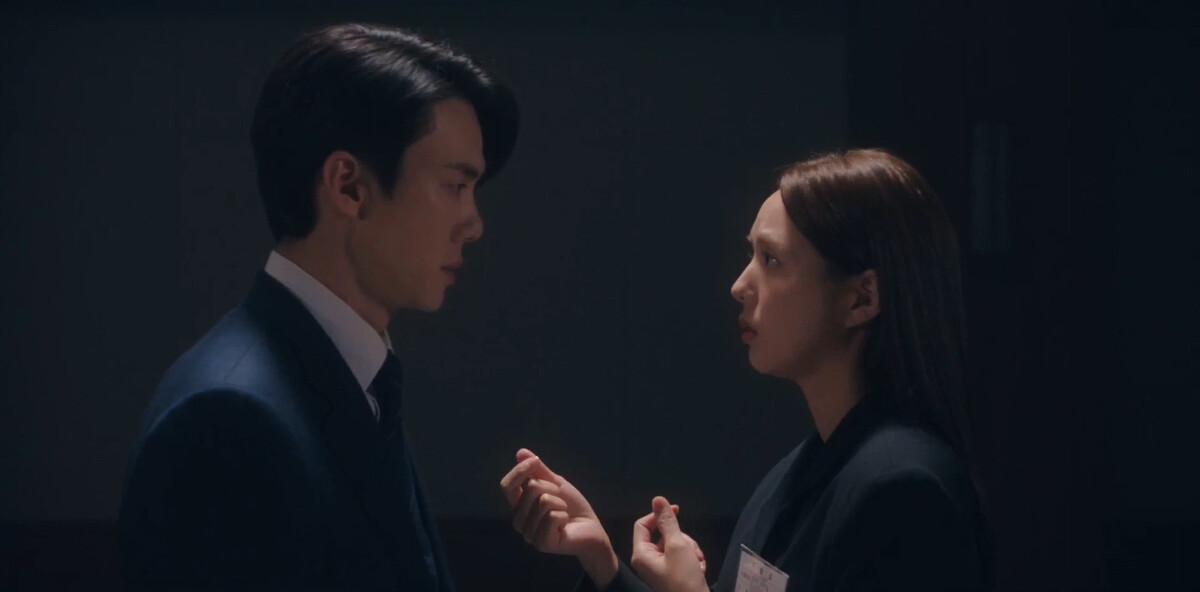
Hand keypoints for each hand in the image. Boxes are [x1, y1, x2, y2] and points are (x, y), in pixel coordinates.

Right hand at [500, 448, 617, 587]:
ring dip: (560, 503)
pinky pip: (552, 517)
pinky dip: (564, 515)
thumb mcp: (555, 483)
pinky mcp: (542, 543)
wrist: (591, 528)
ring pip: (543, 502)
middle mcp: (519, 521)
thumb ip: (537, 470)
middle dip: (552, 488)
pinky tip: (565, 524)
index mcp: (519, 506)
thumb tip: (520, 452)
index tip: (536, 461)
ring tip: (563, 512)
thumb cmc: (572, 506)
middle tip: (561, 500)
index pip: (507, 486)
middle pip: (531, 488)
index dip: (520, 470)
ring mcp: (529, 534)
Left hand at [630, 496, 708, 591]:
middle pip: (664, 535)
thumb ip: (668, 522)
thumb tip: (657, 499)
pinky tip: (699, 569)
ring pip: (676, 545)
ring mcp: (661, 569)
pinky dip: (692, 560)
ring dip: (690, 550)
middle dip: (682, 539)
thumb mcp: (677, 546)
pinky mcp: (673, 575)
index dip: (659, 515)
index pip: (643, 524)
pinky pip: (682, 557)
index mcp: (641, 554)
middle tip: (691, 551)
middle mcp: (648, 561)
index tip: (677, 510)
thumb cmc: (684, 579)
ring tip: (697, 562)